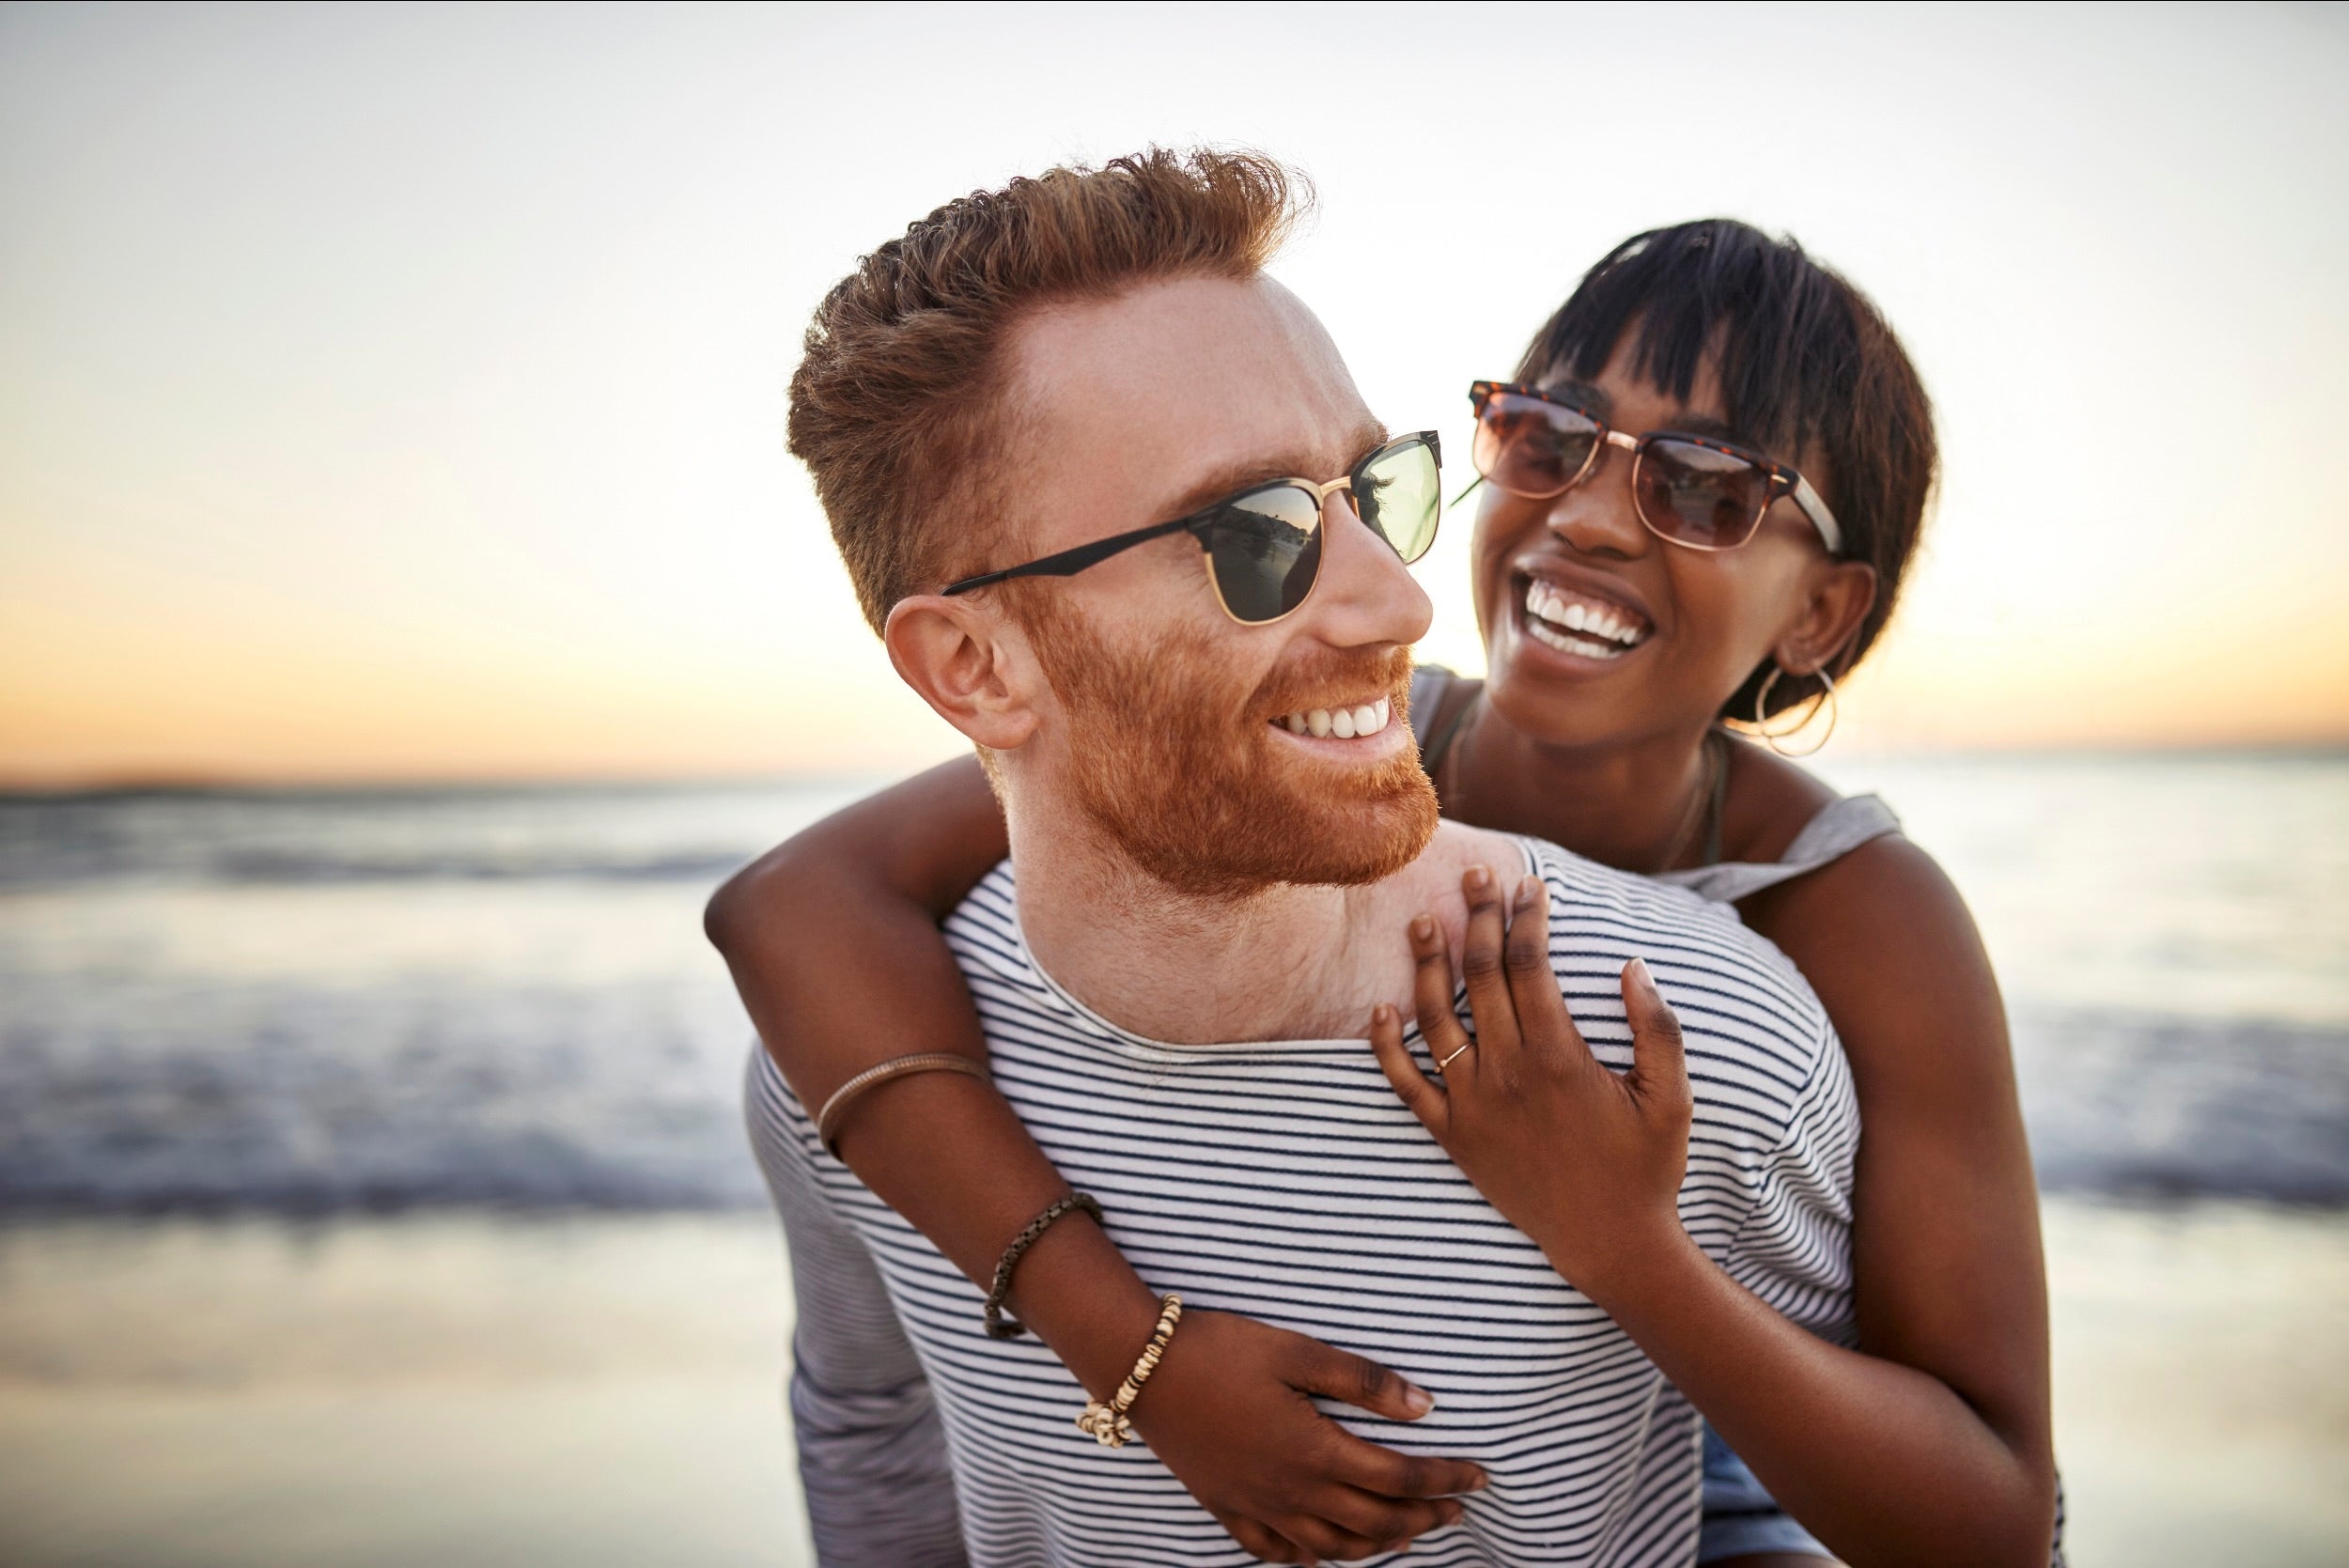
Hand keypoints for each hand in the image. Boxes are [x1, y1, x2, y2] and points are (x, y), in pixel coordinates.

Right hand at [1127, 1307, 1487, 1561]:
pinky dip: (1313, 1559)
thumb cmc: (1221, 1349)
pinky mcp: (1227, 1507)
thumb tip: (1424, 1406)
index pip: (1399, 1478)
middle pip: (1374, 1521)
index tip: (1480, 1477)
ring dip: (1378, 1546)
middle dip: (1424, 1518)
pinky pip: (1278, 1553)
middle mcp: (1291, 1491)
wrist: (1140, 1368)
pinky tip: (1327, 1555)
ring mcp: (1257, 1506)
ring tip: (1409, 1536)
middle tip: (1458, 1510)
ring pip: (1332, 1548)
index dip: (1445, 1479)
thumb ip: (1362, 1381)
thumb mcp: (1296, 1350)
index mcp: (1314, 1451)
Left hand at [1367, 866, 1694, 1302]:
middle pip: (1481, 977)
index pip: (1530, 966)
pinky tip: (1381, 1010)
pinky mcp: (1453, 1137)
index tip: (1528, 886)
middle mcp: (1508, 1074)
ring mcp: (1474, 1105)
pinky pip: (1407, 1086)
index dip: (1526, 919)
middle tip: (1473, 876)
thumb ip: (1657, 1028)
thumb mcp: (1672, 1096)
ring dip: (1427, 966)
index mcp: (1560, 1057)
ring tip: (1423, 922)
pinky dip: (1387, 1047)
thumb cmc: (1646, 1167)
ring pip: (1437, 1019)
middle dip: (1478, 919)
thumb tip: (1632, 965)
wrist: (1610, 1243)